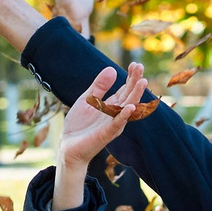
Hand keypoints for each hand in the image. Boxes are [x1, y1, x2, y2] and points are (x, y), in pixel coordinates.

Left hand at [55, 65, 151, 209]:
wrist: (68, 146)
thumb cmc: (79, 125)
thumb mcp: (87, 99)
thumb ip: (99, 86)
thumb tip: (112, 69)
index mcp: (111, 105)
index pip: (125, 89)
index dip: (130, 77)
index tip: (135, 64)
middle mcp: (115, 114)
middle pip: (129, 96)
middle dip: (135, 82)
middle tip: (140, 67)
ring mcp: (112, 124)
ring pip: (127, 108)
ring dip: (135, 95)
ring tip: (143, 82)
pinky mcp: (106, 134)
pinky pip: (117, 124)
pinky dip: (124, 115)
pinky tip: (131, 106)